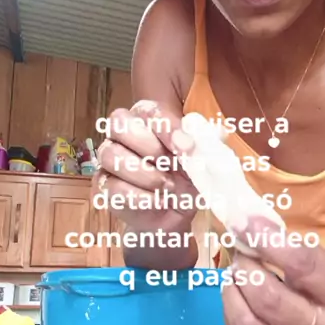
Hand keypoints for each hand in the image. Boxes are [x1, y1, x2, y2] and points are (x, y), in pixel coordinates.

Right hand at [94, 101, 196, 232]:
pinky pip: (112, 187)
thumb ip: (207, 144)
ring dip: (144, 172)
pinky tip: (157, 201)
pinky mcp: (104, 188)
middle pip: (119, 123)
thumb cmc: (185, 178)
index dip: (166, 126)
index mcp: (146, 120)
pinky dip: (138, 196)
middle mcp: (122, 135)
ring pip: (111, 155)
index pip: (148, 111)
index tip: (187, 146)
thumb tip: (219, 132)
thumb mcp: (201, 160)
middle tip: (170, 163)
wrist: (174, 214)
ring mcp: (109, 161)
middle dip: (148, 144)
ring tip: (168, 186)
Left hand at [222, 216, 324, 324]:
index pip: (304, 266)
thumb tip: (253, 223)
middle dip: (246, 270)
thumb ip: (299, 250)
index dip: (268, 242)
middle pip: (271, 301)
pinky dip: (231, 313)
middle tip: (240, 254)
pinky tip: (237, 297)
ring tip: (234, 275)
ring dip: (233, 293)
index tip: (244, 223)